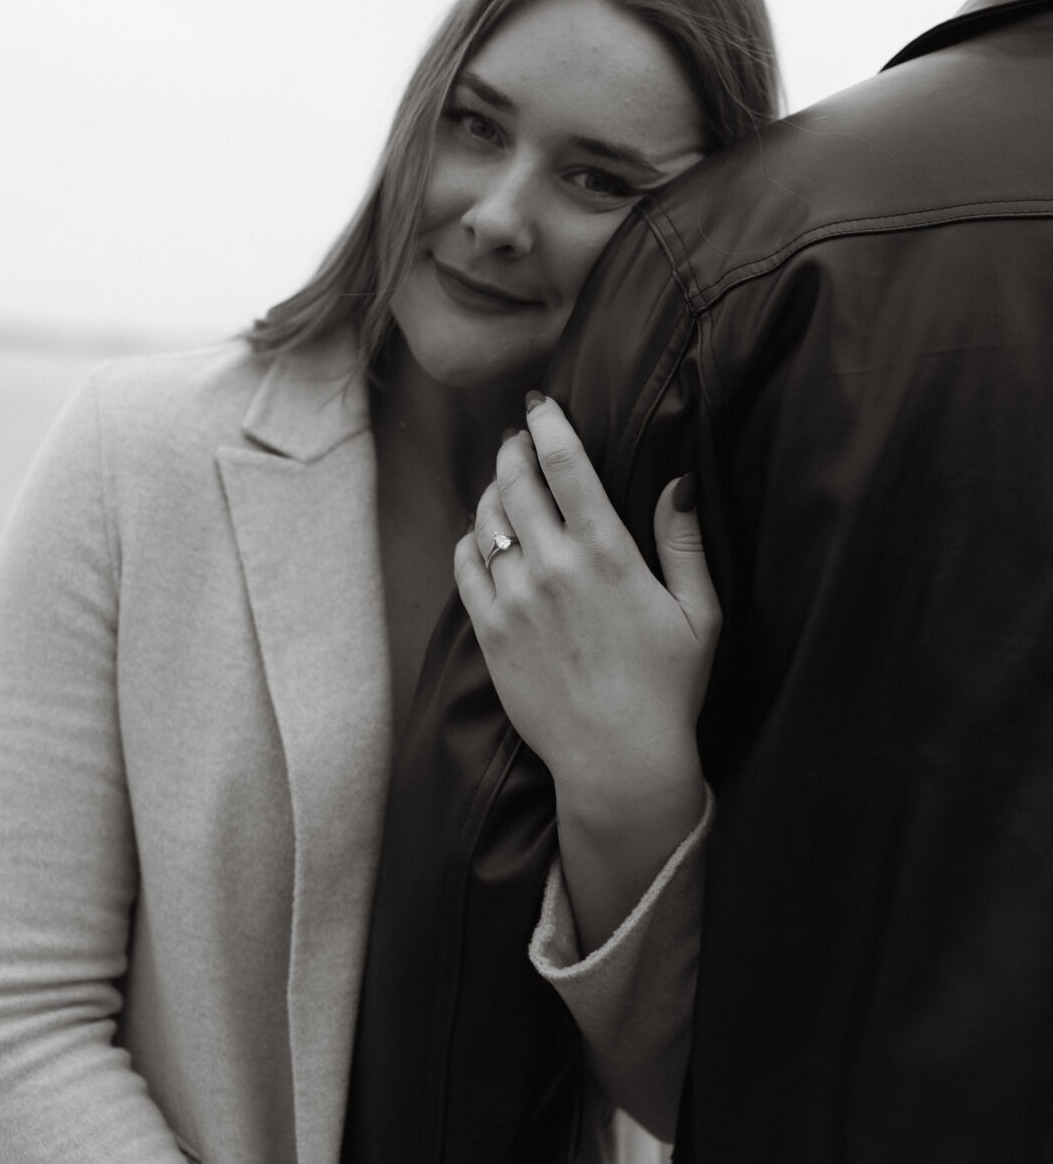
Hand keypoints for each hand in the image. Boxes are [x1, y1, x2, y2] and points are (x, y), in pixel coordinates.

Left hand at [454, 393, 720, 820]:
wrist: (618, 760)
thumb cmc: (668, 687)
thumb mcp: (699, 613)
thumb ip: (684, 542)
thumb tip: (679, 481)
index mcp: (608, 554)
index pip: (565, 464)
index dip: (547, 423)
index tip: (540, 403)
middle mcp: (554, 567)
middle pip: (515, 480)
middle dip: (514, 448)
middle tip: (518, 438)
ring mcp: (514, 599)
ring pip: (486, 518)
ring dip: (493, 490)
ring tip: (506, 484)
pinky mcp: (489, 631)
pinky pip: (465, 565)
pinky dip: (471, 540)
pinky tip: (486, 537)